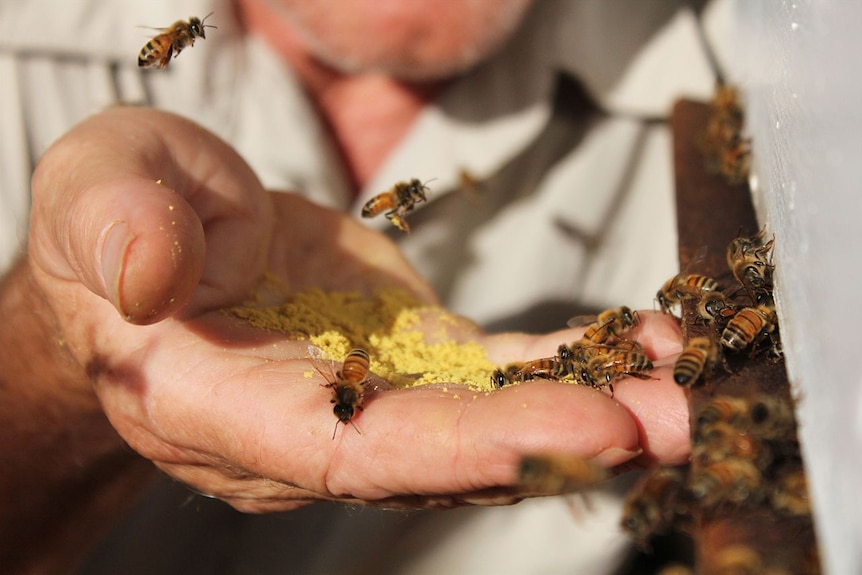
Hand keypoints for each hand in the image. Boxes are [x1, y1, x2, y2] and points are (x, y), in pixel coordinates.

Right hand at [28, 107, 688, 513]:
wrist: (155, 250)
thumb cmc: (117, 226)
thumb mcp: (97, 194)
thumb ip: (122, 230)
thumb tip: (154, 272)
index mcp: (225, 400)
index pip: (344, 449)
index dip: (461, 450)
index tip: (579, 432)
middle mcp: (307, 420)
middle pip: (438, 451)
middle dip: (556, 443)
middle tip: (673, 423)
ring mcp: (369, 391)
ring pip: (484, 419)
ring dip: (590, 412)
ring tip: (687, 394)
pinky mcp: (410, 354)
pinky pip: (497, 370)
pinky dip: (571, 364)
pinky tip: (643, 349)